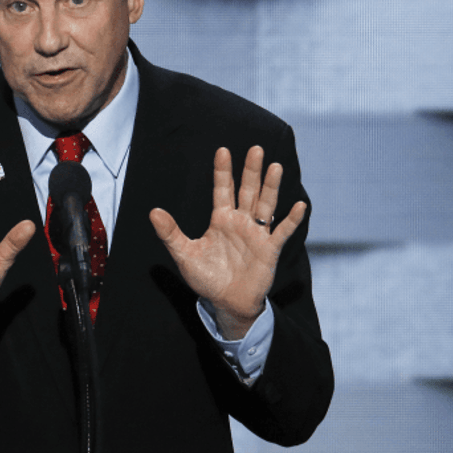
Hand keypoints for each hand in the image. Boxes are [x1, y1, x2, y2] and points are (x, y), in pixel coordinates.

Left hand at [149, 146, 305, 338]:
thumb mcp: (184, 254)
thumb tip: (153, 212)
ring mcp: (256, 234)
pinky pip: (282, 232)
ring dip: (270, 187)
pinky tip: (299, 205)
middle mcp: (240, 222)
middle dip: (251, 171)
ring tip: (275, 167)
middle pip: (247, 191)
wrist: (226, 303)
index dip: (222, 171)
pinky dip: (291, 220)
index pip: (222, 190)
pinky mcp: (269, 250)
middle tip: (255, 149)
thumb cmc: (206, 278)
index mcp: (221, 220)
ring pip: (265, 205)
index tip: (223, 150)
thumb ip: (171, 233)